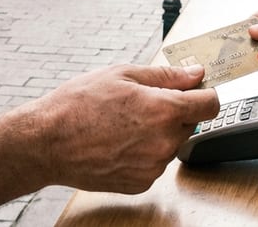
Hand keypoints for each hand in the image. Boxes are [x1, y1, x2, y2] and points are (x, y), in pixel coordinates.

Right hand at [28, 64, 218, 193]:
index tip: (193, 90)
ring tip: (123, 124)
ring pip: (171, 143)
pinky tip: (118, 142)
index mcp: (165, 111)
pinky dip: (143, 152)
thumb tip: (195, 74)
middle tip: (141, 104)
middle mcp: (164, 142)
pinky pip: (154, 163)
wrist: (47, 142)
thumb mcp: (123, 74)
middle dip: (174, 111)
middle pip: (190, 123)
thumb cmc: (78, 105)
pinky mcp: (141, 183)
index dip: (203, 93)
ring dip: (158, 133)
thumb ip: (166, 76)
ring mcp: (153, 166)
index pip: (210, 103)